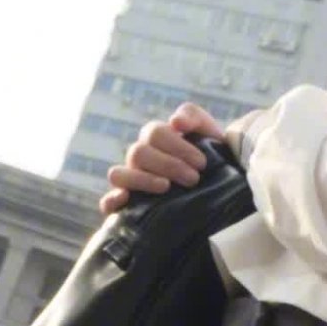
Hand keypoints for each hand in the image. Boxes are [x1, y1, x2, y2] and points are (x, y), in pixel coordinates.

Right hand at [101, 102, 223, 217]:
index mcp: (155, 138)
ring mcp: (129, 182)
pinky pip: (107, 203)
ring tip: (166, 187)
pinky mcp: (125, 208)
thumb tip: (174, 121)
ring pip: (118, 175)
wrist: (219, 195)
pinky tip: (126, 199)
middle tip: (193, 178)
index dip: (177, 146)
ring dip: (142, 180)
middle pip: (138, 153)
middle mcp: (139, 159)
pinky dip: (112, 200)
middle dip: (168, 165)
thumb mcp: (209, 134)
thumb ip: (193, 117)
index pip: (155, 133)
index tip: (201, 163)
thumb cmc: (213, 162)